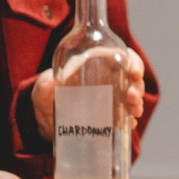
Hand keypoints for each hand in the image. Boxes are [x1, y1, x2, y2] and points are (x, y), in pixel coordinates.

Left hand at [31, 51, 146, 141]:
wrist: (46, 124)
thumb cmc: (45, 100)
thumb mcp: (41, 93)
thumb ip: (42, 88)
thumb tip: (49, 83)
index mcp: (91, 64)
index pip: (118, 55)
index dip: (132, 61)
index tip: (134, 73)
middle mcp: (104, 78)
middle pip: (130, 75)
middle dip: (137, 85)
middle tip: (132, 98)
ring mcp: (109, 96)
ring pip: (132, 93)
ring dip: (137, 102)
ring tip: (133, 112)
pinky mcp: (110, 114)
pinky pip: (127, 113)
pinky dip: (131, 118)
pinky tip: (130, 124)